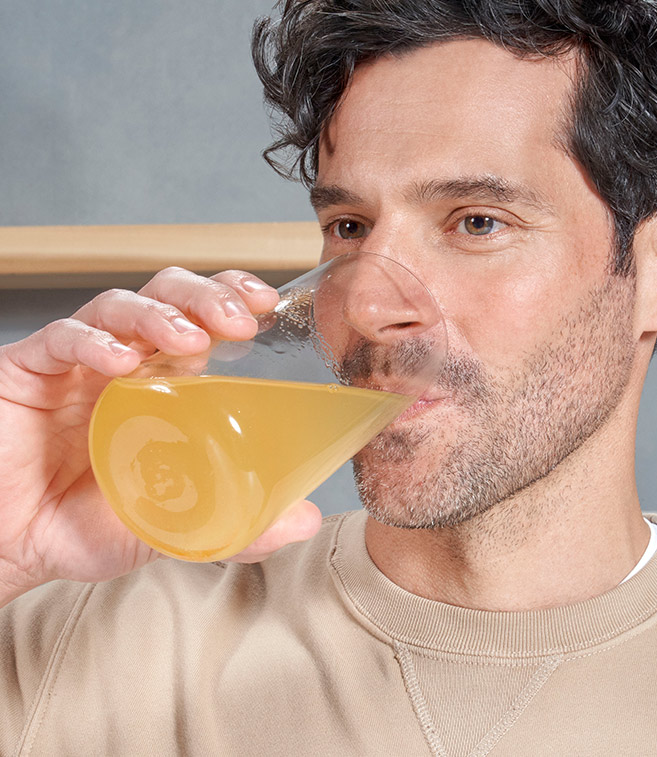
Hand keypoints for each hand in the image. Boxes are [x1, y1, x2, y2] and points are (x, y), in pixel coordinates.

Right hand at [0, 268, 321, 606]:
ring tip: (190, 338)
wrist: (11, 549)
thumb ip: (237, 523)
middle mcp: (124, 363)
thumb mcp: (174, 525)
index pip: (201, 319)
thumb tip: (305, 520)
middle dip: (206, 295)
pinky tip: (117, 360)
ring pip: (118, 306)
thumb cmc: (87, 527)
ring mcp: (75, 364)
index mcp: (163, 384)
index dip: (232, 298)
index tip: (267, 302)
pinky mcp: (26, 372)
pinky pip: (59, 339)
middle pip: (167, 297)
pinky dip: (90, 341)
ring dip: (158, 313)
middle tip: (241, 316)